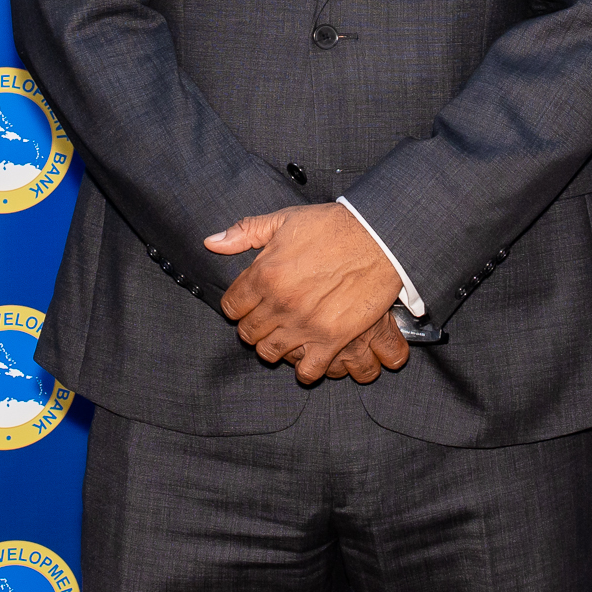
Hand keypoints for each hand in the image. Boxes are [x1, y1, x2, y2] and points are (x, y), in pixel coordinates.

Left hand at [207, 204, 402, 383]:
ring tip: (285, 336)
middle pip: (248, 333)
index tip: (248, 303)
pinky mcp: (332, 340)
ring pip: (270, 353)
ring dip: (274, 347)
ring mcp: (305, 325)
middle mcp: (279, 303)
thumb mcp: (284, 220)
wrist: (379, 237)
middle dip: (254, 326)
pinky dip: (304, 368)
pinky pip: (307, 371)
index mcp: (264, 274)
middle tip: (267, 319)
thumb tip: (212, 243)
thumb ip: (245, 232)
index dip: (238, 305)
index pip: (231, 306)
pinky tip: (308, 354)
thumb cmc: (332, 226)